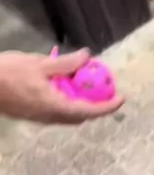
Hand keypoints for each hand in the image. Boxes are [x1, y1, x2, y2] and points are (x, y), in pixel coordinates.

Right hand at [0, 49, 124, 124]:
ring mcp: (39, 118)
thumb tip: (87, 56)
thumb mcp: (39, 64)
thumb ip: (66, 63)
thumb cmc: (8, 73)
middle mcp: (50, 117)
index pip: (89, 111)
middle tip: (103, 89)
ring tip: (83, 85)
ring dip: (79, 103)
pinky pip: (55, 112)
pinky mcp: (31, 114)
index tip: (121, 99)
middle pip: (80, 116)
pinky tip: (62, 85)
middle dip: (94, 106)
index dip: (108, 107)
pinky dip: (65, 102)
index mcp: (55, 106)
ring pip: (67, 115)